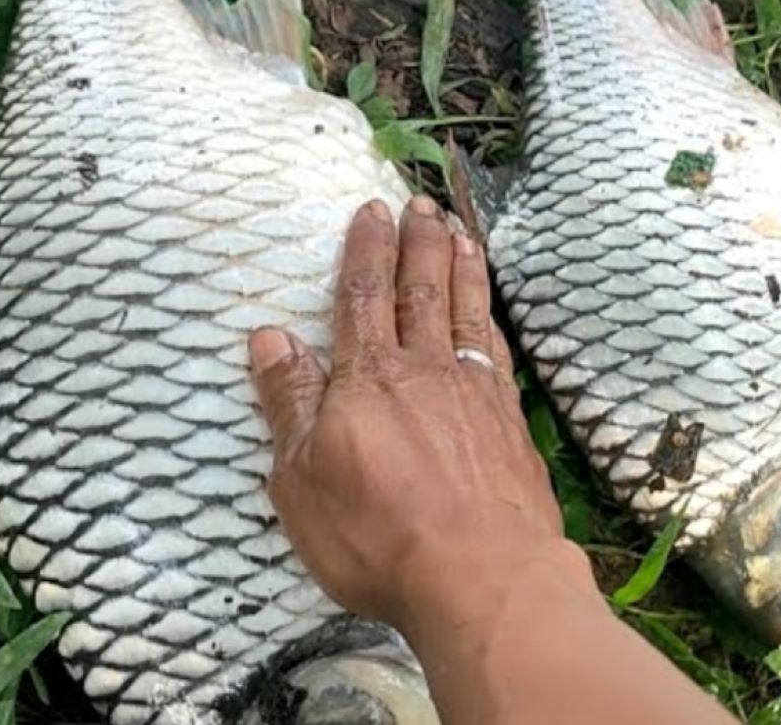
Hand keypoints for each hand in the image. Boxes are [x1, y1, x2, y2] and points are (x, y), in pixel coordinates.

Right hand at [246, 196, 589, 634]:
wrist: (484, 575)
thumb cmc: (380, 536)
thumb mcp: (302, 480)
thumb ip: (288, 403)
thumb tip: (269, 336)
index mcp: (368, 379)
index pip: (364, 296)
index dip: (366, 249)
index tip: (372, 210)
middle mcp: (426, 371)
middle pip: (422, 290)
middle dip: (419, 241)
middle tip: (421, 204)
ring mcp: (476, 393)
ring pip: (467, 311)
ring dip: (462, 266)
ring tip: (460, 232)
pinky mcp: (511, 422)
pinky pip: (498, 351)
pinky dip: (491, 319)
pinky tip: (490, 313)